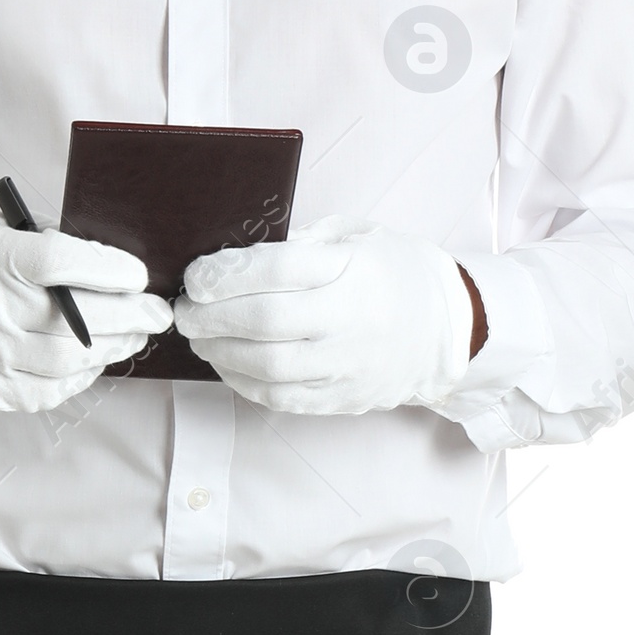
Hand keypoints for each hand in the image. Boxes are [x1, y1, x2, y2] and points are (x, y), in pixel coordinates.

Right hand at [0, 220, 172, 411]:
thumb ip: (49, 243)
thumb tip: (115, 270)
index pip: (59, 263)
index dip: (108, 270)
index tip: (137, 275)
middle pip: (75, 319)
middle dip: (129, 315)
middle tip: (157, 312)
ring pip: (70, 359)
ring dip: (115, 347)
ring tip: (137, 334)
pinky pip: (55, 388)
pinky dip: (85, 374)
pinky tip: (99, 358)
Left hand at [178, 213, 479, 414]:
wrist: (449, 327)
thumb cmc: (393, 272)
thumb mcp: (355, 236)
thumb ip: (300, 243)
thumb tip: (234, 260)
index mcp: (354, 269)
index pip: (278, 270)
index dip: (226, 275)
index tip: (196, 278)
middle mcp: (353, 320)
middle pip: (265, 322)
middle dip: (211, 318)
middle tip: (184, 312)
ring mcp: (349, 365)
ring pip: (269, 367)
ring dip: (221, 353)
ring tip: (201, 339)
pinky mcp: (344, 398)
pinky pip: (283, 398)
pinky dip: (245, 383)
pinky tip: (229, 365)